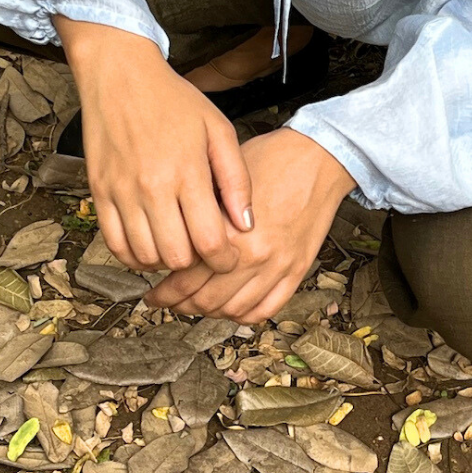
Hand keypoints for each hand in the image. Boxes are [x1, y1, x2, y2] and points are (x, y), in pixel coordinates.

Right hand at [54, 17, 252, 273]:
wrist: (120, 76)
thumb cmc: (175, 100)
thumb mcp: (218, 129)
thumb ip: (236, 178)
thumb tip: (246, 224)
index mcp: (187, 172)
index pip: (208, 241)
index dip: (224, 259)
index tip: (230, 257)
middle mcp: (152, 187)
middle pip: (176, 257)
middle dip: (196, 263)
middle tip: (204, 250)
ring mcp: (121, 192)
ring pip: (144, 256)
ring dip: (165, 260)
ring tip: (179, 245)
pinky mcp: (99, 193)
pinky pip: (114, 245)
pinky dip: (134, 255)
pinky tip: (151, 243)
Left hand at [144, 128, 355, 323]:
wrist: (317, 158)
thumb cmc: (271, 158)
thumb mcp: (223, 179)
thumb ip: (199, 212)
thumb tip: (172, 237)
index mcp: (228, 231)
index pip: (185, 278)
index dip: (164, 291)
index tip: (154, 291)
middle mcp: (252, 255)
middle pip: (205, 301)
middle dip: (180, 306)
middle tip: (168, 302)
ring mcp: (276, 266)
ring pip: (233, 310)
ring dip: (210, 313)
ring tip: (196, 306)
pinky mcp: (296, 270)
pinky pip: (266, 309)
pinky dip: (244, 315)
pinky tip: (232, 308)